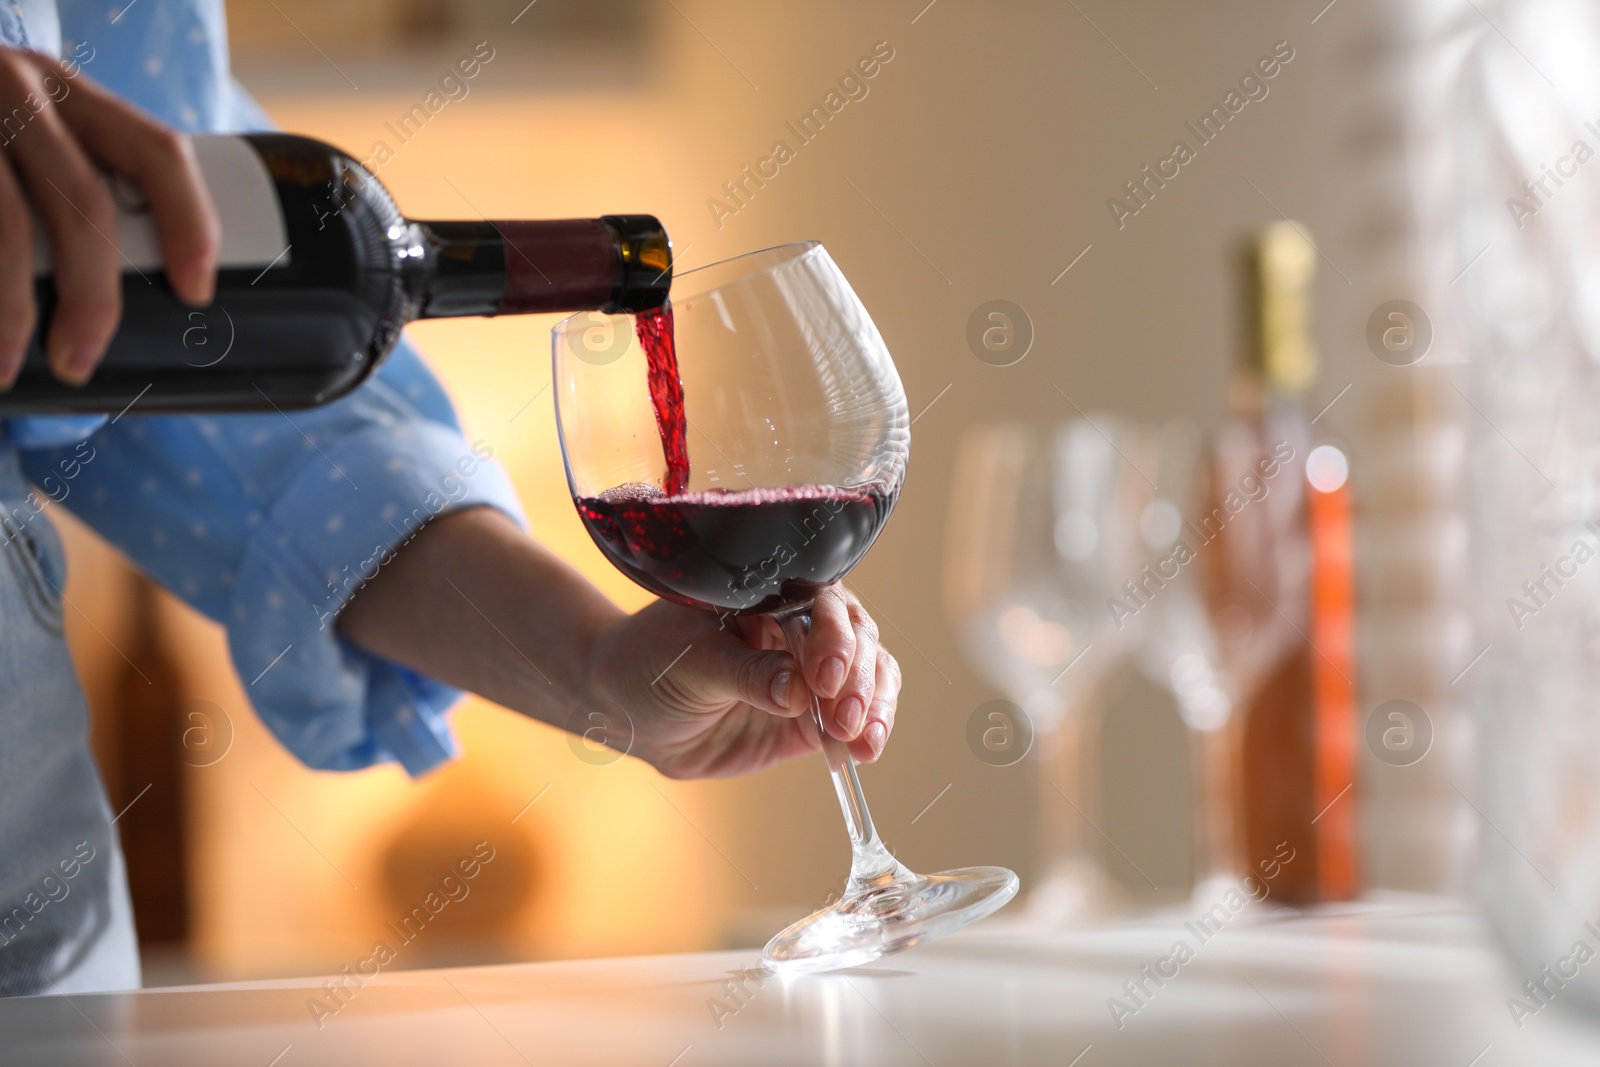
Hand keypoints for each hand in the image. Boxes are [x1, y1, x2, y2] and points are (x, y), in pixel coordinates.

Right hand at [0, 47, 217, 387]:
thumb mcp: (23, 127)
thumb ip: (68, 180)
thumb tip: (107, 294)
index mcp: (68, 93)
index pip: (156, 152)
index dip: (188, 224)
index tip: (196, 291)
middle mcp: (17, 90)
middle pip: (82, 202)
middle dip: (91, 294)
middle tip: (79, 359)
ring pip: (8, 225)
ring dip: (11, 307)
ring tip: (6, 365)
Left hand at [584, 584, 901, 778]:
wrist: (629, 712)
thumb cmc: (650, 663)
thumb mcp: (691, 662)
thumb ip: (745, 674)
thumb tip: (798, 693)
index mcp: (772, 592)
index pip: (821, 603)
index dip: (832, 637)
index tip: (824, 675)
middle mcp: (800, 625)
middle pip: (856, 637)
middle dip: (857, 677)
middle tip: (844, 716)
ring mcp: (811, 671)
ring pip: (868, 674)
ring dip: (874, 705)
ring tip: (863, 739)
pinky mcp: (812, 716)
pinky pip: (854, 718)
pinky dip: (868, 730)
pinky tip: (864, 750)